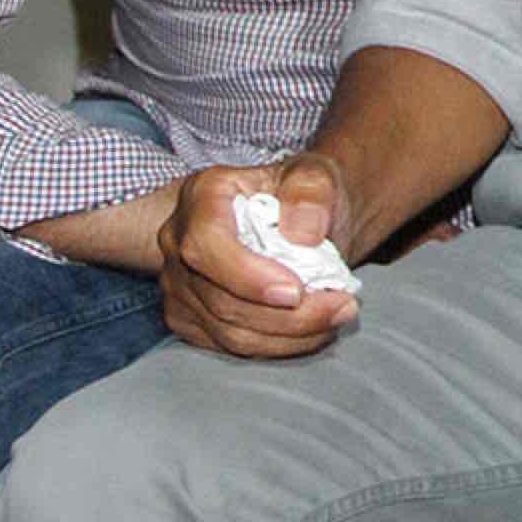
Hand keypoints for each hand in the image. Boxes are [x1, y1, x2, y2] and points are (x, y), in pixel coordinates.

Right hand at [154, 155, 361, 359]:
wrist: (300, 218)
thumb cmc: (302, 194)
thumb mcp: (315, 175)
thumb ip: (311, 192)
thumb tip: (303, 234)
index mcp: (202, 196)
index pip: (206, 245)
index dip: (247, 276)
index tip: (296, 290)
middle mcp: (178, 241)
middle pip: (220, 298)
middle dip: (286, 315)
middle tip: (342, 306)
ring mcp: (179, 283)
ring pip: (228, 331)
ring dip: (289, 335)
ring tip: (337, 316)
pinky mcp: (191, 317)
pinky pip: (231, 346)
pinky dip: (279, 344)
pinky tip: (314, 330)